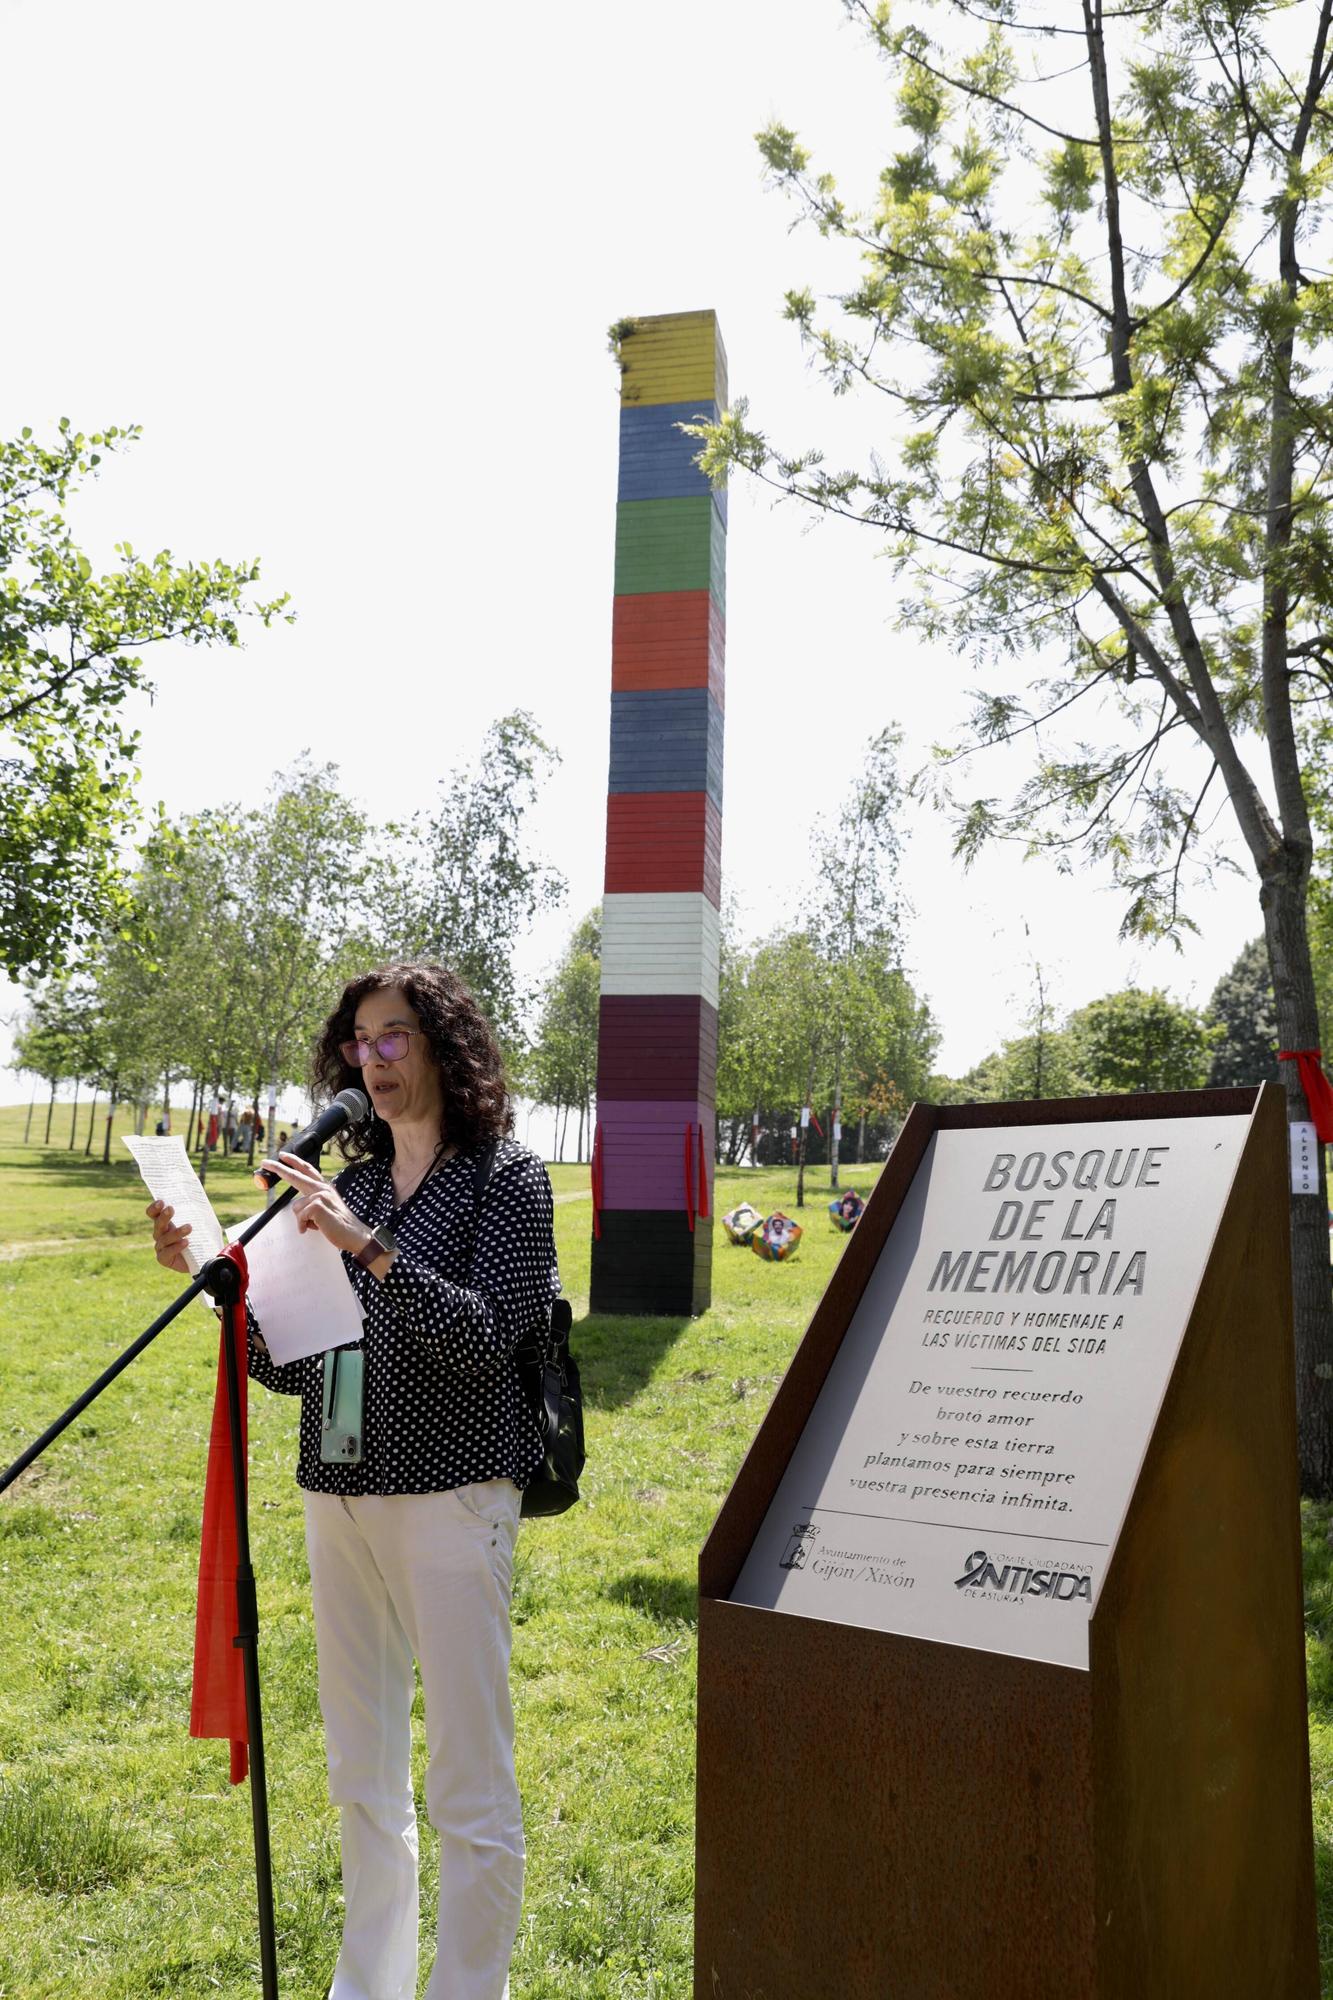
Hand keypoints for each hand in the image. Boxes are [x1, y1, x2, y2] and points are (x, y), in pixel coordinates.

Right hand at [147, 1199, 192, 1274]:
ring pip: (165, 1239)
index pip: (154, 1214)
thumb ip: (195, 1214)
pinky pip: (167, 1253)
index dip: (154, 1208)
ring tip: (189, 1227)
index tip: (161, 1202)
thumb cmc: (197, 1237)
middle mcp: (160, 1234)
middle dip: (164, 1216)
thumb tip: (199, 1200)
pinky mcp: (163, 1258)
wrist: (200, 1258)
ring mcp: (160, 1247)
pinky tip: (186, 1242)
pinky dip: (176, 1247)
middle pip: (158, 1224)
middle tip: (171, 1209)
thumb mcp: (198, 1224)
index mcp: (165, 1223)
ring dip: (176, 1232)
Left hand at [258, 1153, 372, 1257]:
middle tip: (265, 1163)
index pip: (307, 1169)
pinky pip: (300, 1217)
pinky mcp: (317, 1206)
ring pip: (296, 1207)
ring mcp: (320, 1196)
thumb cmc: (339, 1225)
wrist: (354, 1235)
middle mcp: (322, 1188)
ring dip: (303, 1220)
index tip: (282, 1156)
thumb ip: (313, 1202)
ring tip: (318, 1225)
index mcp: (325, 1187)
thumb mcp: (326, 1208)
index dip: (294, 1161)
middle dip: (278, 1168)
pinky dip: (304, 1226)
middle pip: (295, 1175)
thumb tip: (297, 1207)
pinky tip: (318, 1228)